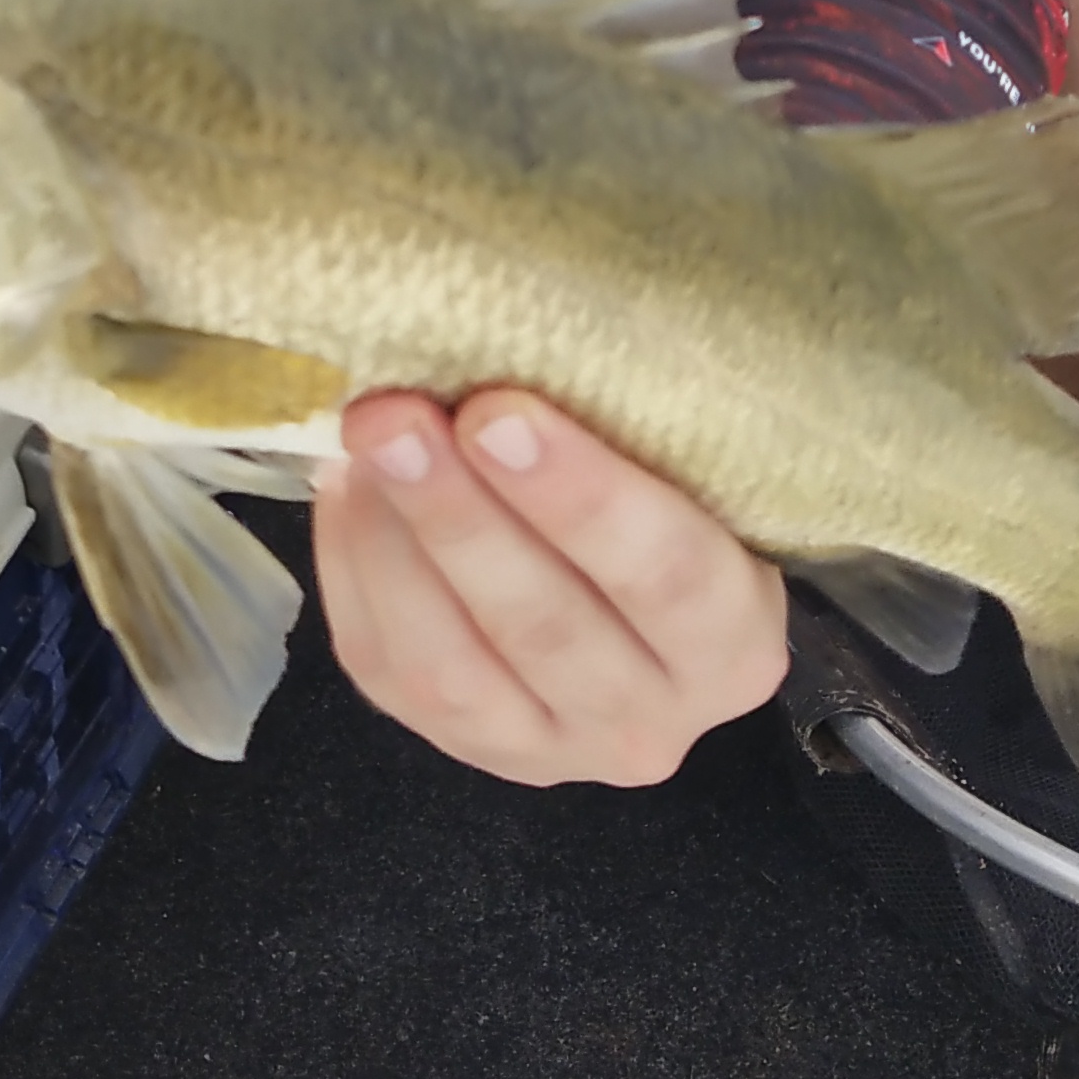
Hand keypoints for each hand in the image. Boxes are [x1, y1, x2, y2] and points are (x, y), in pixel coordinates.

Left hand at [311, 388, 787, 786]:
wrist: (643, 602)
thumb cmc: (675, 499)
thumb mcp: (690, 469)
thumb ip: (628, 421)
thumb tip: (506, 328)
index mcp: (733, 642)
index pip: (665, 574)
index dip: (578, 495)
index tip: (495, 411)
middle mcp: (651, 720)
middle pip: (546, 625)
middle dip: (457, 514)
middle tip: (393, 416)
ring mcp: (552, 750)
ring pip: (452, 668)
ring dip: (391, 545)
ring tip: (357, 443)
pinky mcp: (465, 750)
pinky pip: (390, 678)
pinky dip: (356, 577)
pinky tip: (345, 490)